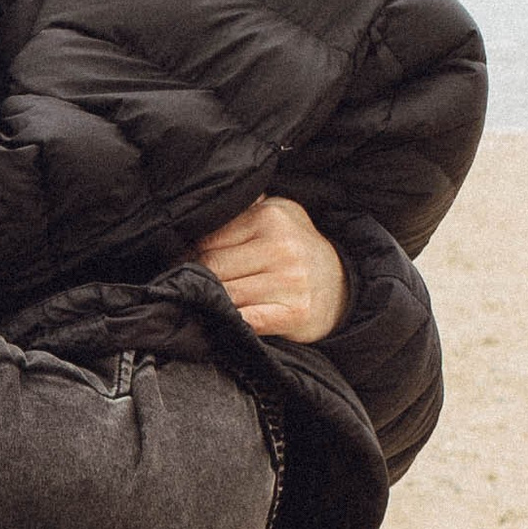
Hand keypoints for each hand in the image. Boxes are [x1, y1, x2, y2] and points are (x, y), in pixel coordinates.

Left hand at [191, 195, 349, 343]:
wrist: (342, 284)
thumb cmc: (297, 248)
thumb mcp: (277, 212)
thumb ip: (243, 207)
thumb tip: (196, 215)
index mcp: (270, 216)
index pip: (209, 238)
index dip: (190, 255)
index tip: (185, 266)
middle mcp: (281, 246)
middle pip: (212, 266)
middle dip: (199, 279)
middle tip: (194, 286)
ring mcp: (289, 281)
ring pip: (226, 294)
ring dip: (212, 301)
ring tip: (209, 301)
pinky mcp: (294, 312)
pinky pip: (247, 319)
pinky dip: (231, 320)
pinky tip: (228, 318)